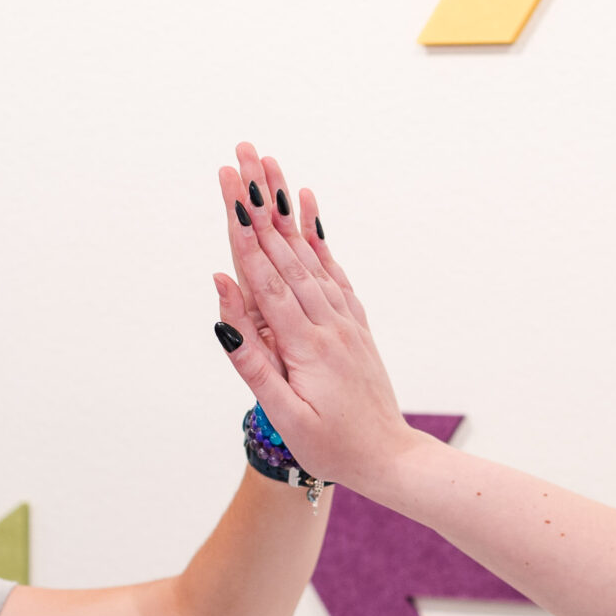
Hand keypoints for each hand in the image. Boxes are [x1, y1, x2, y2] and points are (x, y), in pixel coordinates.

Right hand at [212, 142, 419, 492]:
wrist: (390, 459)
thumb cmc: (331, 447)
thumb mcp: (284, 413)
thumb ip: (252, 359)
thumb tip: (224, 304)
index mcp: (306, 345)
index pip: (266, 276)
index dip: (243, 229)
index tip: (228, 187)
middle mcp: (328, 322)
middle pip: (286, 252)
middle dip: (260, 202)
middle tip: (241, 156)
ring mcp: (344, 320)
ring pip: (309, 254)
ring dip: (286, 210)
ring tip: (269, 168)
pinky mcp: (354, 324)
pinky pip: (334, 271)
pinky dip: (319, 237)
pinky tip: (309, 210)